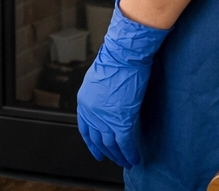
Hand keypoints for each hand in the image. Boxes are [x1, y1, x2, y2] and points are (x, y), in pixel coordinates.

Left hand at [75, 0, 169, 168]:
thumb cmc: (114, 61)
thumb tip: (106, 102)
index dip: (91, 142)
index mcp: (83, 101)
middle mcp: (91, 112)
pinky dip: (130, 153)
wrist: (123, 55)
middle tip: (114, 159)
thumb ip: (98, 94)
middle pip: (98, 139)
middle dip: (106, 152)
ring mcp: (105, 118)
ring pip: (111, 145)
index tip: (96, 151)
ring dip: (119, 156)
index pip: (85, 128)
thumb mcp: (98, 79)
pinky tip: (134, 159)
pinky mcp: (121, 121)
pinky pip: (125, 144)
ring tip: (126, 162)